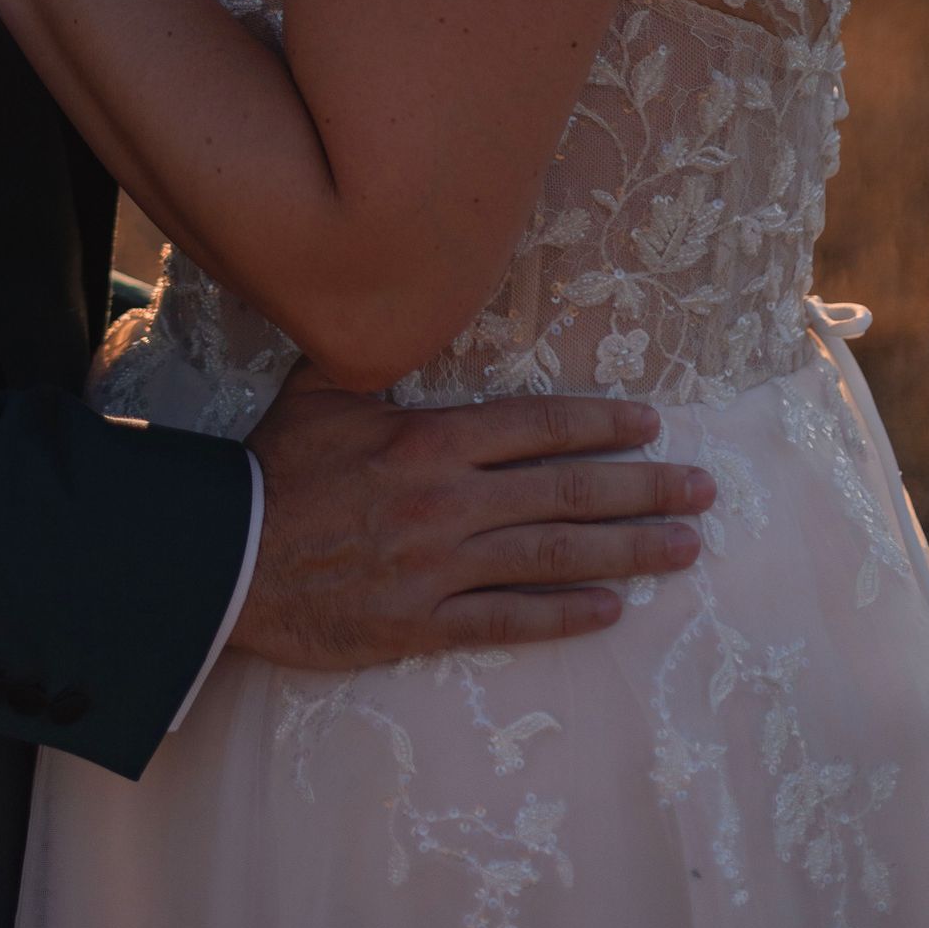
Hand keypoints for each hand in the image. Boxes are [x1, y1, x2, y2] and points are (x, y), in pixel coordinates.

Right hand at [235, 373, 710, 666]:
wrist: (224, 557)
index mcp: (429, 439)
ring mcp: (441, 566)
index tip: (651, 423)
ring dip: (629, 551)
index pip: (536, 426)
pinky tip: (612, 612)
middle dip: (644, 487)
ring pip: (554, 556)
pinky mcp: (423, 623)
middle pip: (566, 491)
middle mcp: (448, 501)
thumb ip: (375, 356)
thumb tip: (405, 303)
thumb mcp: (320, 392)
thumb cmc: (272, 468)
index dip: (600, 424)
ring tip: (686, 547)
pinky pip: (510, 622)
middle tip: (704, 488)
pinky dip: (565, 617)